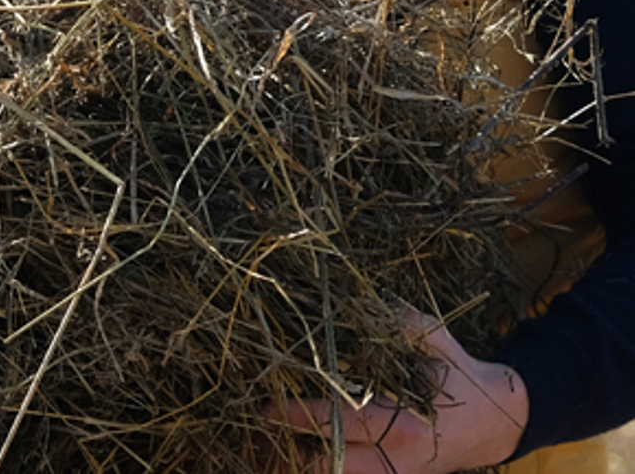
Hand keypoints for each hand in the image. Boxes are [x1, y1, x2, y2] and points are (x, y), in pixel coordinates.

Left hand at [273, 313, 528, 473]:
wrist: (498, 421)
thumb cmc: (459, 374)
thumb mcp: (434, 339)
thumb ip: (399, 320)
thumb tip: (359, 300)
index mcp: (405, 425)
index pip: (343, 426)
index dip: (302, 418)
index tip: (269, 408)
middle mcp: (398, 461)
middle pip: (333, 470)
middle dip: (293, 455)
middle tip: (260, 430)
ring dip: (305, 467)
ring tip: (269, 445)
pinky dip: (327, 468)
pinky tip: (300, 452)